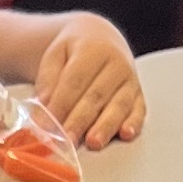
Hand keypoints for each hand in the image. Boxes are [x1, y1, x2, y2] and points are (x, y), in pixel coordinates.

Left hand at [32, 12, 144, 147]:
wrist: (100, 38)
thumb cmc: (73, 52)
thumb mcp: (55, 55)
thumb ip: (48, 80)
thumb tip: (43, 106)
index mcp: (93, 49)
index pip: (75, 80)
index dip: (61, 104)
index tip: (48, 125)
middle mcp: (116, 63)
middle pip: (96, 95)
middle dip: (80, 120)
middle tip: (67, 140)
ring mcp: (130, 80)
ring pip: (119, 105)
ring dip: (106, 126)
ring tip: (94, 143)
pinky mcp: (139, 95)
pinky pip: (139, 110)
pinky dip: (134, 123)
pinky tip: (126, 134)